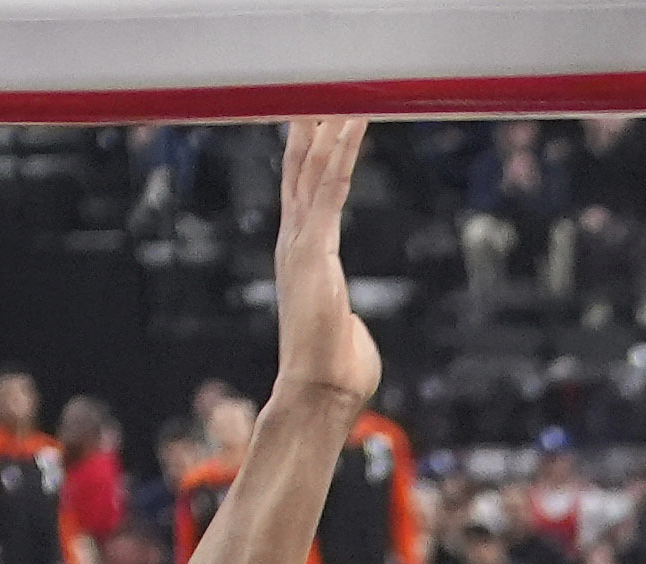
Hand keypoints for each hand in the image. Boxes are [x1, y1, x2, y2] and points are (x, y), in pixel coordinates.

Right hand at [273, 119, 381, 407]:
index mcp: (301, 259)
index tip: (314, 123)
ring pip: (313, 171)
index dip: (308, 157)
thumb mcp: (343, 331)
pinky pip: (332, 188)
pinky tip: (351, 122)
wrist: (319, 392)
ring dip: (327, 129)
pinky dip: (342, 152)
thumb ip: (346, 316)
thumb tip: (351, 325)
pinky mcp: (316, 249)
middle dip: (308, 129)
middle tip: (315, 88)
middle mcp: (294, 244)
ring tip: (338, 91)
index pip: (303, 196)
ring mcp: (301, 244)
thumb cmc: (335, 371)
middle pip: (299, 172)